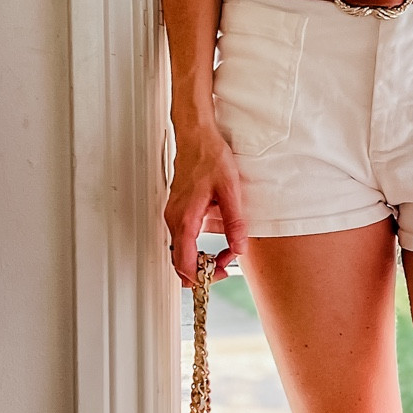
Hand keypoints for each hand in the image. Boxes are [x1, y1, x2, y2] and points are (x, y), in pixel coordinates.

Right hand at [163, 122, 246, 285]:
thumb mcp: (230, 190)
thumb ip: (234, 222)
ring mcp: (173, 215)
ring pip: (181, 251)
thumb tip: (239, 247)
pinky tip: (215, 239)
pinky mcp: (177, 210)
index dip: (202, 277)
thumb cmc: (209, 156)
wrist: (196, 136)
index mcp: (185, 218)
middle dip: (203, 270)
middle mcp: (174, 219)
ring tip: (225, 253)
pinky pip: (183, 238)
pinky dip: (197, 246)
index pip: (185, 262)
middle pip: (180, 261)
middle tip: (226, 266)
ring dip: (201, 258)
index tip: (221, 275)